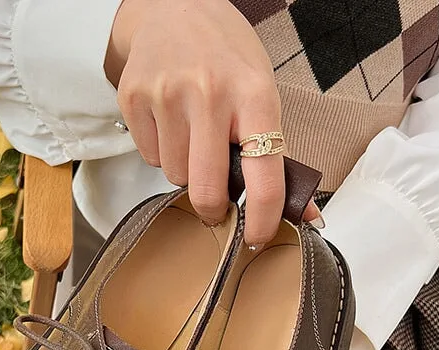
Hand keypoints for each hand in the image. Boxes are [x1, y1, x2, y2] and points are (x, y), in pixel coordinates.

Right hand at [105, 0, 319, 244]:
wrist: (173, 7)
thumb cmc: (225, 56)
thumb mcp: (261, 92)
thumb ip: (276, 155)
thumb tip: (304, 215)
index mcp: (254, 95)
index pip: (264, 177)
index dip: (264, 219)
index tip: (259, 237)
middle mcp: (209, 93)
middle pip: (207, 190)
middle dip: (212, 208)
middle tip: (216, 204)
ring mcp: (167, 94)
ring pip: (174, 176)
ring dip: (184, 170)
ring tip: (191, 136)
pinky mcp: (134, 97)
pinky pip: (149, 157)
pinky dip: (161, 151)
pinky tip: (169, 122)